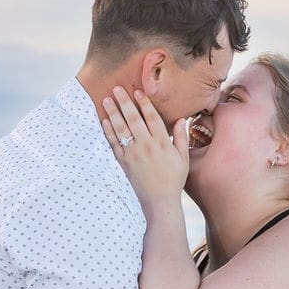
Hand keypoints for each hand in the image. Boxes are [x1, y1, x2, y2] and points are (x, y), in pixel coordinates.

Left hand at [101, 87, 189, 207]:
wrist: (159, 200)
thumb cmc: (174, 179)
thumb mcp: (183, 158)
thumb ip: (181, 137)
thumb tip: (180, 119)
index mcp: (162, 143)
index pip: (152, 118)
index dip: (145, 104)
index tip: (138, 91)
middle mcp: (146, 146)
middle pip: (134, 119)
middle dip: (124, 102)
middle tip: (117, 88)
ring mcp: (133, 154)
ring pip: (121, 129)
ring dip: (113, 113)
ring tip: (106, 99)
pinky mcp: (123, 162)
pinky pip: (114, 144)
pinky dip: (108, 131)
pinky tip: (104, 120)